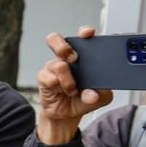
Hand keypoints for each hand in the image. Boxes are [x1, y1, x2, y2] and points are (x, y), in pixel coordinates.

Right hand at [37, 26, 110, 143]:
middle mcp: (66, 58)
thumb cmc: (84, 99)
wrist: (68, 114)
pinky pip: (49, 79)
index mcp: (83, 56)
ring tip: (72, 89)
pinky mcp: (44, 78)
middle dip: (63, 47)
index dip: (84, 32)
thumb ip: (101, 93)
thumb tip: (93, 94)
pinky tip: (63, 92)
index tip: (88, 33)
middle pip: (56, 40)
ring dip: (68, 80)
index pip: (82, 37)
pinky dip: (59, 88)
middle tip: (73, 58)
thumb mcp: (102, 97)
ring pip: (57, 64)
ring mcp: (53, 67)